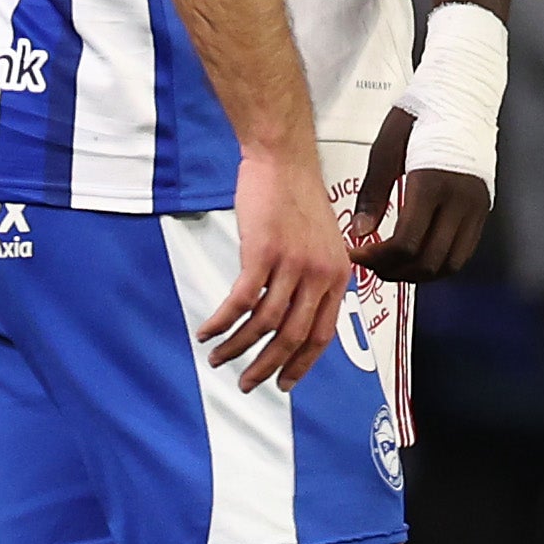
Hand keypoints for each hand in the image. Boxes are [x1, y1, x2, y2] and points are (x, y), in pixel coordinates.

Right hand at [199, 147, 348, 391]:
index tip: (283, 383)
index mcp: (336, 276)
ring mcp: (292, 265)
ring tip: (217, 359)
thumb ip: (316, 275)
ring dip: (237, 347)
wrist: (282, 160)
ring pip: (264, 323)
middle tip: (246, 383)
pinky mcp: (263, 253)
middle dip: (266, 366)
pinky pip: (240, 300)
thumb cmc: (295, 196)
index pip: (321, 334)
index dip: (300, 364)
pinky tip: (206, 331)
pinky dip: (221, 321)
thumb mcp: (322, 240)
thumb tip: (298, 308)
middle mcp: (319, 275)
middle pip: (292, 336)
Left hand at [348, 101, 492, 281]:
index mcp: (432, 185)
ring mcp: (476, 208)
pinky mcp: (483, 209)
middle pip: (428, 261)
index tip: (355, 254)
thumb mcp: (384, 149)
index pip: (406, 243)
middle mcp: (460, 202)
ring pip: (450, 264)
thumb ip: (372, 194)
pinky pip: (463, 251)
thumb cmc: (418, 117)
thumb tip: (360, 233)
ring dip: (417, 273)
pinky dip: (437, 263)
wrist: (461, 96)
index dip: (377, 258)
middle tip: (368, 262)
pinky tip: (414, 254)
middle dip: (393, 271)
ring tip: (389, 263)